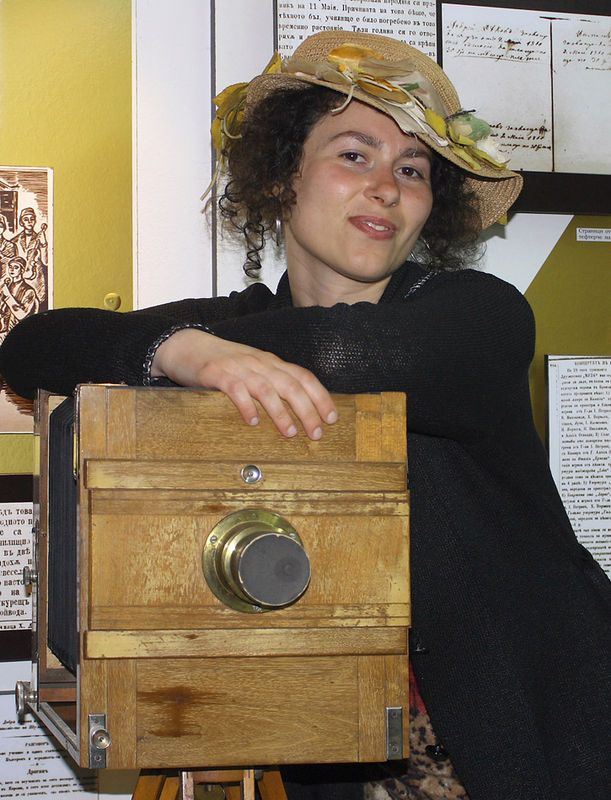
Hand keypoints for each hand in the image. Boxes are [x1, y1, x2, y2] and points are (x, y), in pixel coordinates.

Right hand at [151, 328, 336, 439]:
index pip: (303, 377)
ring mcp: (238, 367)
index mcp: (270, 362)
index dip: (320, 396)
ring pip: (267, 389)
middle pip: (290, 385)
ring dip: (281, 412)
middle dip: (307, 410)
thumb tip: (298, 406)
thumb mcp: (252, 368)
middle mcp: (258, 363)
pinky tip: (253, 421)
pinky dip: (246, 406)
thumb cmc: (223, 362)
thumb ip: (272, 381)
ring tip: (290, 432)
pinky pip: (235, 389)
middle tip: (316, 432)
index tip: (332, 417)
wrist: (186, 346)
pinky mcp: (216, 374)